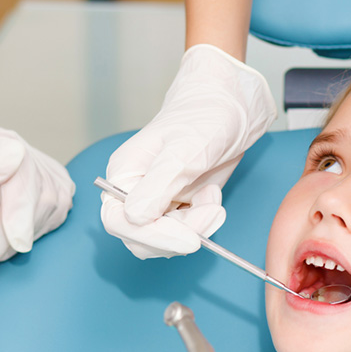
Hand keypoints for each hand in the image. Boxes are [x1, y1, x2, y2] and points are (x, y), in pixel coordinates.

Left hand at [0, 123, 74, 291]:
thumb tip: (13, 150)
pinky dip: (38, 231)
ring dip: (25, 232)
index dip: (17, 205)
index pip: (19, 165)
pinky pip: (61, 210)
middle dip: (17, 224)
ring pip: (52, 201)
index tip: (13, 238)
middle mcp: (13, 144)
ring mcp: (39, 165)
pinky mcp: (57, 185)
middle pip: (37, 186)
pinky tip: (15, 234)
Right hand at [102, 44, 276, 258]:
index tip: (190, 240)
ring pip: (167, 240)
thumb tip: (134, 217)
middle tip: (212, 213)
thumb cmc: (203, 118)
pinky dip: (203, 221)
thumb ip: (158, 186)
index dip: (153, 236)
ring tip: (213, 199)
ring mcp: (157, 202)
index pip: (121, 221)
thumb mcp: (183, 150)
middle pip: (142, 238)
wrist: (230, 110)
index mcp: (123, 175)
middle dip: (179, 234)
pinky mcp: (178, 207)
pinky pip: (186, 232)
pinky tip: (212, 195)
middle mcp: (134, 192)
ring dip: (196, 227)